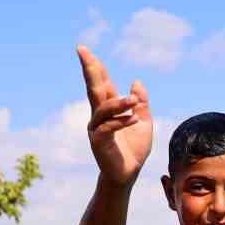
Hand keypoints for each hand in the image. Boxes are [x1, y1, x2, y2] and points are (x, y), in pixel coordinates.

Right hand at [77, 45, 151, 185]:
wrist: (128, 174)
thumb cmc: (133, 150)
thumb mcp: (143, 123)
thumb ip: (141, 104)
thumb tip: (136, 82)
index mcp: (109, 109)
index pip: (102, 84)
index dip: (95, 68)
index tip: (84, 50)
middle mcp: (99, 116)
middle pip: (93, 88)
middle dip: (89, 69)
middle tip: (82, 51)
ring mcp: (96, 128)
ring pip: (103, 108)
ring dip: (118, 103)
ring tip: (133, 100)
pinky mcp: (98, 142)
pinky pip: (108, 127)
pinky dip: (121, 121)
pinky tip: (134, 119)